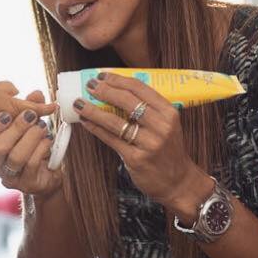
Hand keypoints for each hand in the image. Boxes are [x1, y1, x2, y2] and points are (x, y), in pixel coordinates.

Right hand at [0, 90, 61, 197]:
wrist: (45, 174)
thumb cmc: (30, 146)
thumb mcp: (28, 124)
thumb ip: (29, 107)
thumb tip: (36, 94)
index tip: (6, 114)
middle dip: (17, 128)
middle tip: (30, 115)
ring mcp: (8, 176)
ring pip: (16, 156)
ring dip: (31, 137)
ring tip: (42, 127)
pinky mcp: (25, 183)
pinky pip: (32, 163)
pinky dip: (42, 147)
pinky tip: (47, 139)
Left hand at [72, 72, 212, 211]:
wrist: (178, 182)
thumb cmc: (168, 150)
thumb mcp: (167, 125)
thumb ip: (148, 109)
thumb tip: (116, 90)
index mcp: (169, 112)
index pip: (140, 88)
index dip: (118, 80)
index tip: (102, 75)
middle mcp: (161, 126)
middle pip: (127, 101)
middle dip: (104, 91)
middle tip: (89, 86)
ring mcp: (149, 144)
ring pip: (115, 121)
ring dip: (93, 110)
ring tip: (79, 103)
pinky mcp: (136, 159)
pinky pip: (111, 139)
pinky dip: (95, 128)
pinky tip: (86, 121)